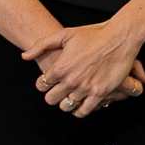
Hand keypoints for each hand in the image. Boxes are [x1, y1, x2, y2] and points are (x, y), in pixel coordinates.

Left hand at [28, 15, 144, 116]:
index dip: (43, 84)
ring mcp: (85, 88)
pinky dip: (80, 111)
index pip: (41, 85)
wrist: (119, 37)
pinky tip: (80, 105)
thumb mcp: (64, 34)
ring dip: (66, 103)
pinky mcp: (99, 93)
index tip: (49, 82)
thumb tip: (25, 56)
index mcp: (60, 67)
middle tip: (58, 92)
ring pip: (66, 106)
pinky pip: (84, 110)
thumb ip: (41, 45)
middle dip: (52, 96)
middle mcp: (70, 80)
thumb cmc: (93, 34)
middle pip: (51, 99)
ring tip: (70, 98)